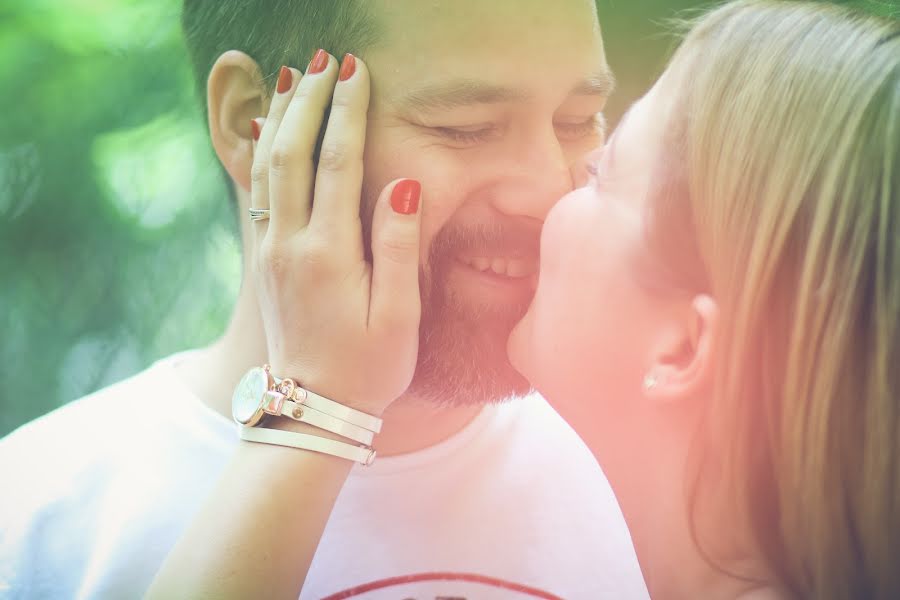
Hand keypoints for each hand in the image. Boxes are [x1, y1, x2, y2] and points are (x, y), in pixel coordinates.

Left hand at [250, 52, 421, 415]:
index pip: (338, 162)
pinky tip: (269, 133)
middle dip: (311, 100)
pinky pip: (258, 191)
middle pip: (293, 152)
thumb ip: (400, 246)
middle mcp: (291, 245)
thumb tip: (406, 183)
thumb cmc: (369, 366)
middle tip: (329, 60)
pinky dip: (263, 151)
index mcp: (329, 254)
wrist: (313, 410)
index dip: (348, 112)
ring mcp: (272, 252)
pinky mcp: (266, 261)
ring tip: (296, 78)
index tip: (358, 72)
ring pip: (267, 167)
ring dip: (281, 118)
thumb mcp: (399, 315)